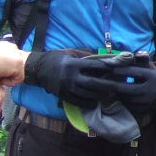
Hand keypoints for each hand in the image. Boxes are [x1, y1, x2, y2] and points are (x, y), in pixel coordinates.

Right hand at [0, 40, 26, 84]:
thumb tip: (0, 67)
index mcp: (7, 45)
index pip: (12, 60)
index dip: (5, 68)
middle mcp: (14, 48)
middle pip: (16, 66)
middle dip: (8, 73)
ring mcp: (18, 56)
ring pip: (17, 73)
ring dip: (7, 77)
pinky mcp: (19, 64)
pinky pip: (18, 79)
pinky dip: (9, 82)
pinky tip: (0, 78)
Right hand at [23, 50, 138, 104]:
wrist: (37, 69)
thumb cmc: (55, 58)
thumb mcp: (69, 53)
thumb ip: (84, 55)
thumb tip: (100, 56)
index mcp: (73, 64)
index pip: (94, 66)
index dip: (107, 68)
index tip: (117, 69)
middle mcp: (70, 77)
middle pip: (93, 83)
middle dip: (107, 86)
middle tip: (118, 88)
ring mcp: (67, 88)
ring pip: (87, 94)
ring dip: (100, 96)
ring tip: (111, 96)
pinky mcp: (63, 96)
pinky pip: (78, 101)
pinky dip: (88, 103)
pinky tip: (96, 103)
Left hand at [95, 59, 155, 113]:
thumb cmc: (154, 76)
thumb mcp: (150, 66)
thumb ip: (142, 59)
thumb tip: (136, 53)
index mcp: (153, 77)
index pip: (133, 73)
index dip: (120, 71)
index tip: (110, 69)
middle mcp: (151, 90)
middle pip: (127, 88)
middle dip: (112, 85)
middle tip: (100, 81)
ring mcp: (148, 102)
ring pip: (126, 98)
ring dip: (115, 94)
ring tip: (104, 88)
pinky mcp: (145, 110)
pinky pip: (128, 106)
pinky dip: (120, 101)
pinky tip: (114, 96)